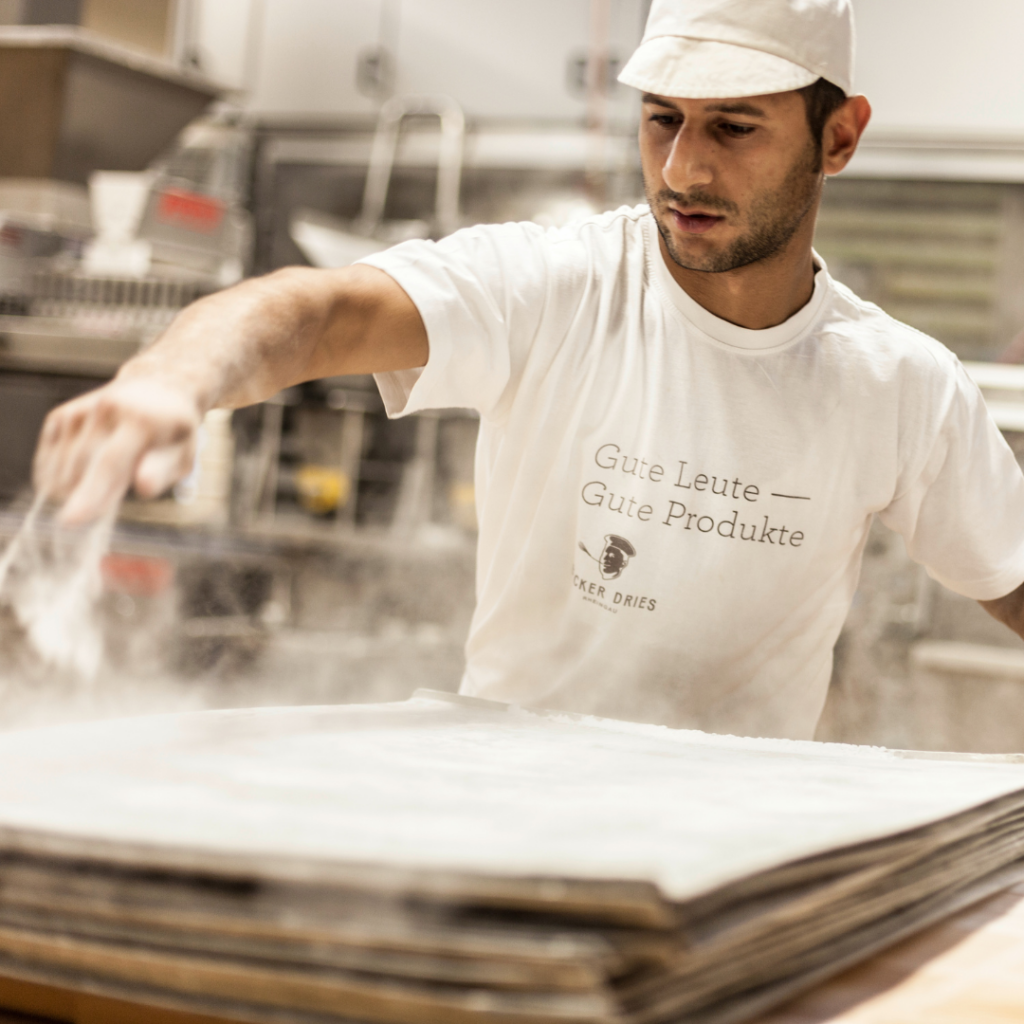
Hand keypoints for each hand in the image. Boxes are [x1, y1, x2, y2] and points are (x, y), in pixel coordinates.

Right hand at [33, 376, 203, 524]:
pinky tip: (74, 480)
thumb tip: (144, 487)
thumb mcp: (183, 453)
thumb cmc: (173, 433)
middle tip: (99, 509)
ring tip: (100, 483)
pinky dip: (56, 478)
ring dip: (75, 488)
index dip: (91, 495)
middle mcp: (106, 409)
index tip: (69, 522)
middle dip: (86, 497)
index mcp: (140, 420)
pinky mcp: (61, 416)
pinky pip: (48, 459)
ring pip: (62, 467)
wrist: (156, 388)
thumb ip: (163, 470)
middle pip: (83, 468)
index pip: (111, 464)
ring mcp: (80, 411)